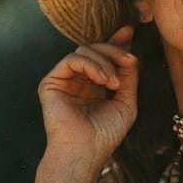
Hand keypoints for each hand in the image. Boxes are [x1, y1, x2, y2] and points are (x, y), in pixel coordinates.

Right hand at [38, 24, 138, 160]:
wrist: (85, 151)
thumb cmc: (105, 134)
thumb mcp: (126, 103)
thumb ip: (128, 78)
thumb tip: (131, 55)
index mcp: (95, 86)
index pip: (104, 57)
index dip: (115, 42)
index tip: (129, 31)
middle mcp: (79, 81)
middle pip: (95, 49)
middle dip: (114, 50)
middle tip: (128, 60)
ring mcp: (65, 81)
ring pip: (84, 50)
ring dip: (105, 62)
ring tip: (113, 83)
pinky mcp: (51, 82)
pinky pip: (71, 59)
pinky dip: (91, 65)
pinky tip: (102, 80)